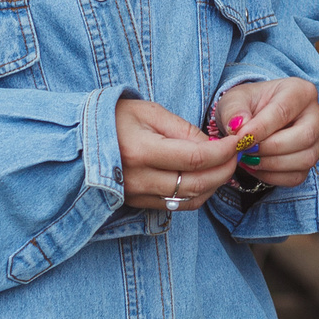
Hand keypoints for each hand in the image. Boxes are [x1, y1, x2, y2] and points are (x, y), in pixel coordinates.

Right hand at [116, 98, 239, 212]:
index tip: (239, 141)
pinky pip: (176, 206)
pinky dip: (197, 194)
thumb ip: (183, 130)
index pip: (196, 158)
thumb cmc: (114, 118)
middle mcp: (139, 178)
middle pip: (197, 183)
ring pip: (190, 200)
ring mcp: (137, 195)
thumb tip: (213, 146)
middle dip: (225, 170)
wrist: (79, 140)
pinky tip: (204, 178)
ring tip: (223, 165)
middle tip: (237, 154)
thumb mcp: (149, 112)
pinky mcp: (136, 204)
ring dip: (214, 185)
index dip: (223, 152)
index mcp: (141, 151)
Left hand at [209, 78, 318, 189]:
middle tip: (246, 150)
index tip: (240, 140)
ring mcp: (317, 139)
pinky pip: (298, 176)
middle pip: (305, 136)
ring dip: (271, 164)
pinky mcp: (311, 160)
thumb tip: (239, 126)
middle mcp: (316, 114)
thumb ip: (233, 111)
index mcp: (300, 91)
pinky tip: (256, 167)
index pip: (284, 111)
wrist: (252, 120)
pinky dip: (273, 176)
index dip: (261, 128)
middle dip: (271, 148)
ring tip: (248, 158)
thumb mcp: (233, 100)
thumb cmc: (246, 106)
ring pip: (305, 159)